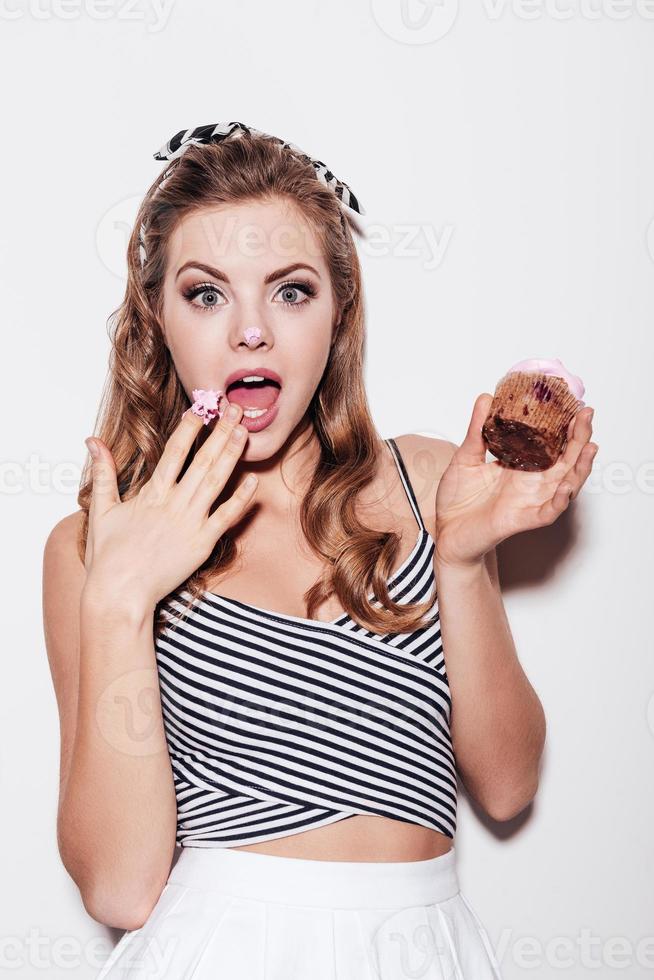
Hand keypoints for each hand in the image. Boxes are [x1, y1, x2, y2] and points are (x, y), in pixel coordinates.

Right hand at [82, 406, 256, 609]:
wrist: (120, 593)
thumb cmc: (108, 555)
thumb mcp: (102, 509)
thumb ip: (103, 473)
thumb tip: (93, 441)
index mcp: (152, 493)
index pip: (175, 452)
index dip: (190, 428)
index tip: (202, 408)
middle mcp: (175, 503)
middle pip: (203, 460)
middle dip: (220, 432)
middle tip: (236, 409)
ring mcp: (191, 523)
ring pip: (217, 482)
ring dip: (232, 455)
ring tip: (245, 432)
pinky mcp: (203, 544)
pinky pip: (227, 517)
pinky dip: (241, 499)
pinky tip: (253, 481)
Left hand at [434, 393, 597, 567]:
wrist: (447, 531)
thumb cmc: (458, 499)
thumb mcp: (466, 457)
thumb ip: (478, 430)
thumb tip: (486, 398)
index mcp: (521, 464)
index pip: (550, 442)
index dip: (563, 425)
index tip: (571, 403)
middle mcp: (532, 481)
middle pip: (565, 459)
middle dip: (579, 438)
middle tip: (586, 415)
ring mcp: (531, 500)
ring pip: (566, 484)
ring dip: (580, 467)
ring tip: (590, 446)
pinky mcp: (524, 518)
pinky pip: (549, 511)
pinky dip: (560, 500)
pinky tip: (567, 486)